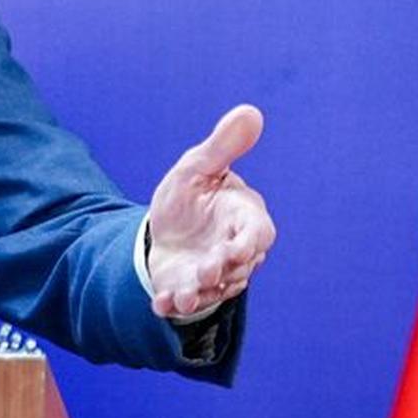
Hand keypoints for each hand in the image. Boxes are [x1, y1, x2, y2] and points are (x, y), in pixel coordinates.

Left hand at [145, 104, 274, 319]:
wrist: (165, 226)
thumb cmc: (193, 194)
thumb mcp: (199, 166)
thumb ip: (223, 146)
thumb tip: (251, 111)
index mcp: (243, 219)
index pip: (258, 234)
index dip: (250, 244)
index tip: (237, 249)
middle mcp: (233, 252)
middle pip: (238, 268)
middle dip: (222, 272)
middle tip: (206, 272)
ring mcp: (211, 275)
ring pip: (214, 290)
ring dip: (199, 295)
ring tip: (182, 297)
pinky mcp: (187, 289)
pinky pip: (183, 302)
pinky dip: (172, 305)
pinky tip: (159, 305)